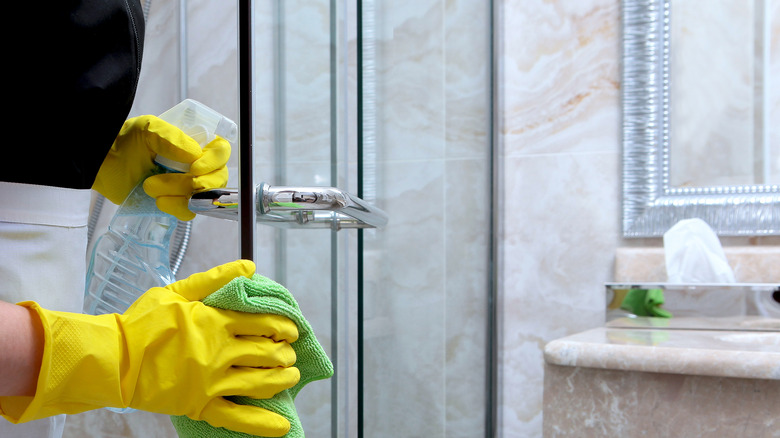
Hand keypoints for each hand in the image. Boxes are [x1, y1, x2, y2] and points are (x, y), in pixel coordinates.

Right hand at [0, 260, 299, 436]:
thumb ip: (215, 279)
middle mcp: (218, 352)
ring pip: (259, 382)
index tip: (291, 330)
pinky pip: (236, 417)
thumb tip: (250, 266)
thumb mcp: (177, 291)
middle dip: (285, 354)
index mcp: (215, 322)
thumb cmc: (142, 322)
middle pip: (266, 353)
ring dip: (282, 379)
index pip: (262, 323)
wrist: (112, 359)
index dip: (282, 326)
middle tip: (290, 354)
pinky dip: (261, 424)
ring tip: (292, 376)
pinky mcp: (200, 405)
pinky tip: (282, 426)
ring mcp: (211, 381)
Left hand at [92, 115, 229, 220]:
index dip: (214, 162)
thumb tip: (195, 155)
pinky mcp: (176, 203)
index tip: (195, 168)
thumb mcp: (148, 128)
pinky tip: (157, 200)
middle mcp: (197, 165)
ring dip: (179, 194)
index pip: (221, 152)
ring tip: (150, 186)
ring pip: (203, 197)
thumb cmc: (126, 140)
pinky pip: (189, 212)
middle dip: (196, 183)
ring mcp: (188, 186)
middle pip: (218, 179)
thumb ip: (172, 138)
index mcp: (195, 144)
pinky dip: (175, 207)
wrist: (103, 162)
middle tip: (175, 179)